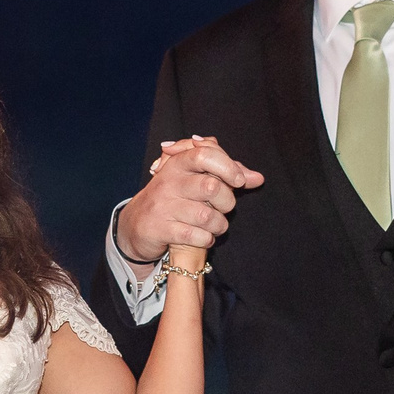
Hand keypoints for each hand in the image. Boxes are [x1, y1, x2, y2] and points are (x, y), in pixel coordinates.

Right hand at [117, 135, 265, 263]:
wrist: (136, 224)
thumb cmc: (173, 198)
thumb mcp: (193, 179)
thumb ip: (225, 173)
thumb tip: (257, 178)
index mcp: (177, 164)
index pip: (204, 154)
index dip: (227, 166)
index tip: (239, 181)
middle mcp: (168, 182)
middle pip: (211, 187)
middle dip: (227, 202)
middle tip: (224, 208)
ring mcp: (162, 206)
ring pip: (206, 215)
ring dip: (219, 225)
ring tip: (216, 226)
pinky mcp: (159, 229)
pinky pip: (195, 235)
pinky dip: (206, 239)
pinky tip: (204, 237)